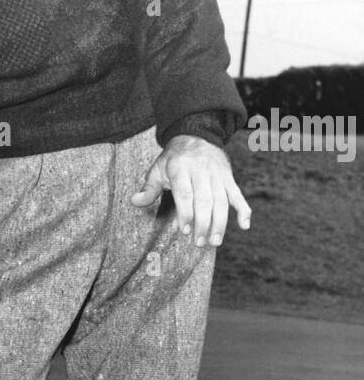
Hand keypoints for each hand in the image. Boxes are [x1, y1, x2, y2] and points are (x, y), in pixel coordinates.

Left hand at [131, 135, 251, 246]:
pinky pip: (238, 194)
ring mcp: (217, 174)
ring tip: (216, 241)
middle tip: (200, 242)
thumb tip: (134, 201)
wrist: (197, 136)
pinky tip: (244, 225)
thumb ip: (148, 188)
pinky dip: (243, 209)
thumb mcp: (158, 169)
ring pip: (222, 200)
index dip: (186, 213)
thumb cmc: (174, 158)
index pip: (185, 193)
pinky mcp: (229, 178)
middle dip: (203, 223)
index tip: (184, 230)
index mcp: (181, 168)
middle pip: (205, 200)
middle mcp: (201, 170)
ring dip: (220, 223)